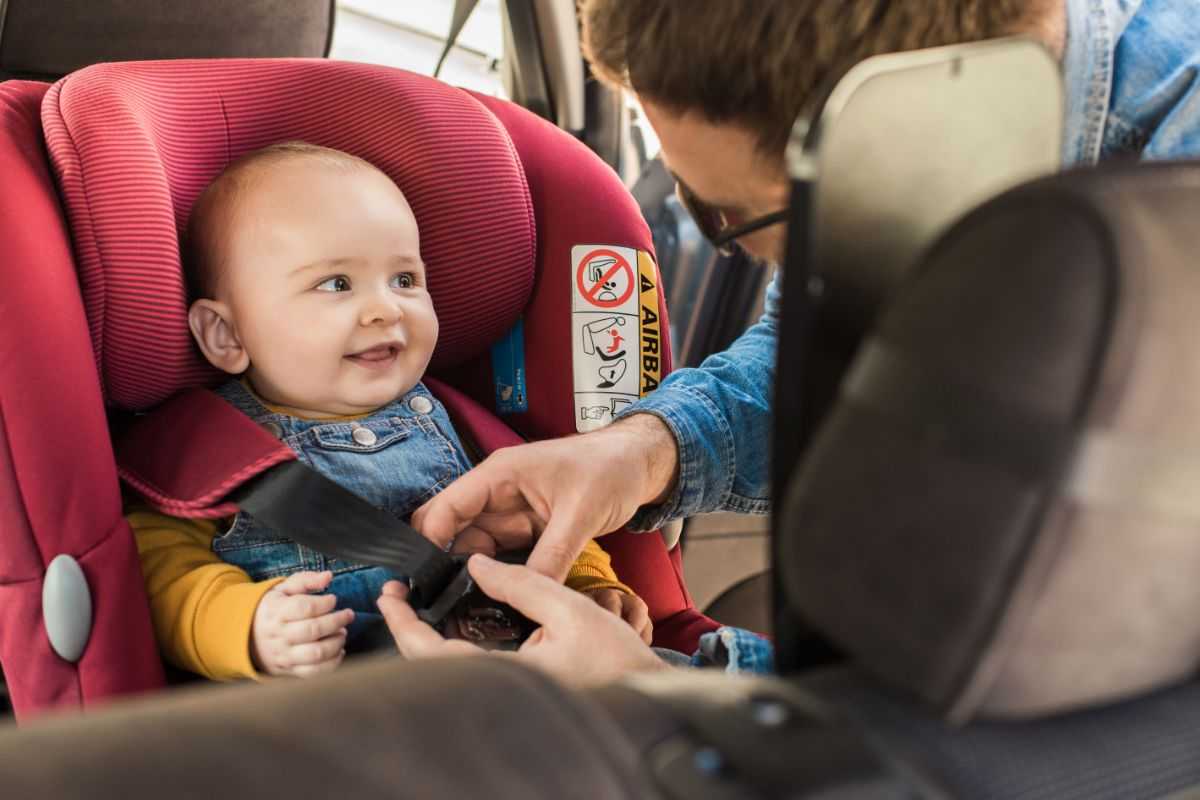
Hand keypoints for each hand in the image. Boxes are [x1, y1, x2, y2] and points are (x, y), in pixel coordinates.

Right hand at [250, 571, 354, 677]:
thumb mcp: (283, 589)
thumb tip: (328, 576)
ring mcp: (284, 655)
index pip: (303, 607)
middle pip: (313, 630)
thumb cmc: (273, 610)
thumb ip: (306, 580)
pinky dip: (332, 663)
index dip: (324, 603)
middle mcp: (279, 635)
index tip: (333, 599)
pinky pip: (314, 672)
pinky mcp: (290, 670)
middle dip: (336, 621)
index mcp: (276, 612)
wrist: (249, 637)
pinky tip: (339, 650)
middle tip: (348, 615)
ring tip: (342, 632)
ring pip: (316, 653)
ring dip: (336, 642)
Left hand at [377, 555, 669, 686]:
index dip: (404, 623)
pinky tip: (457, 621)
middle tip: (398, 595)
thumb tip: (477, 564)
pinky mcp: (516, 692)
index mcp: (506, 675)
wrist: (647, 692)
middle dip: (409, 629)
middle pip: (432, 666)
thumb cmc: (616, 657)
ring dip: (429, 637)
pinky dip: (454, 645)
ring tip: (421, 602)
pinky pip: (471, 670)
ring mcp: (506, 695)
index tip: (390, 595)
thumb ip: (521, 583)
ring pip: (450, 669)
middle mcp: (499, 690)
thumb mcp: (570, 608)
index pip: (433, 653)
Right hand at [413, 414, 678, 580]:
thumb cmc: (609, 469)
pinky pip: (501, 555)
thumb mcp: (581, 514)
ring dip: (472, 574)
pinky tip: (496, 599)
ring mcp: (511, 512)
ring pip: (475, 548)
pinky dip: (497, 575)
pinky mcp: (526, 529)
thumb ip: (552, 555)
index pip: (447, 507)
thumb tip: (529, 593)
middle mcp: (497, 493)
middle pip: (453, 531)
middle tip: (443, 603)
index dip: (430, 542)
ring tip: (467, 608)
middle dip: (444, 564)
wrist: (638, 464)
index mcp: (500, 475)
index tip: (425, 581)